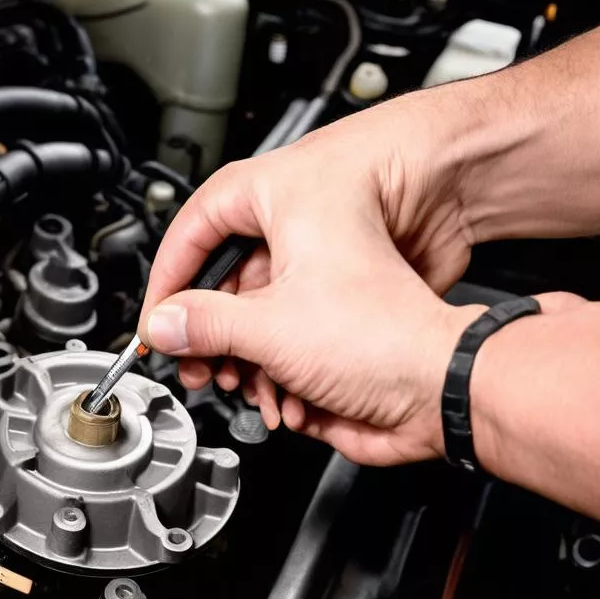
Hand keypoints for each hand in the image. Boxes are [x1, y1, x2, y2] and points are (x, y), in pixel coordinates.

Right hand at [138, 93, 483, 464]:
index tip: (154, 318)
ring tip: (234, 384)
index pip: (196, 227)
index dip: (167, 277)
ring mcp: (316, 276)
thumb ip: (202, 325)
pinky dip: (271, 369)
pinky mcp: (330, 317)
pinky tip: (276, 397)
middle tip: (189, 360)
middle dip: (204, 330)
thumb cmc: (384, 333)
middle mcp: (299, 232)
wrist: (446, 385)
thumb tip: (162, 324)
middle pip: (222, 277)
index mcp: (282, 201)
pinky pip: (280, 337)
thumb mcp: (269, 327)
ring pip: (250, 313)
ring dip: (238, 358)